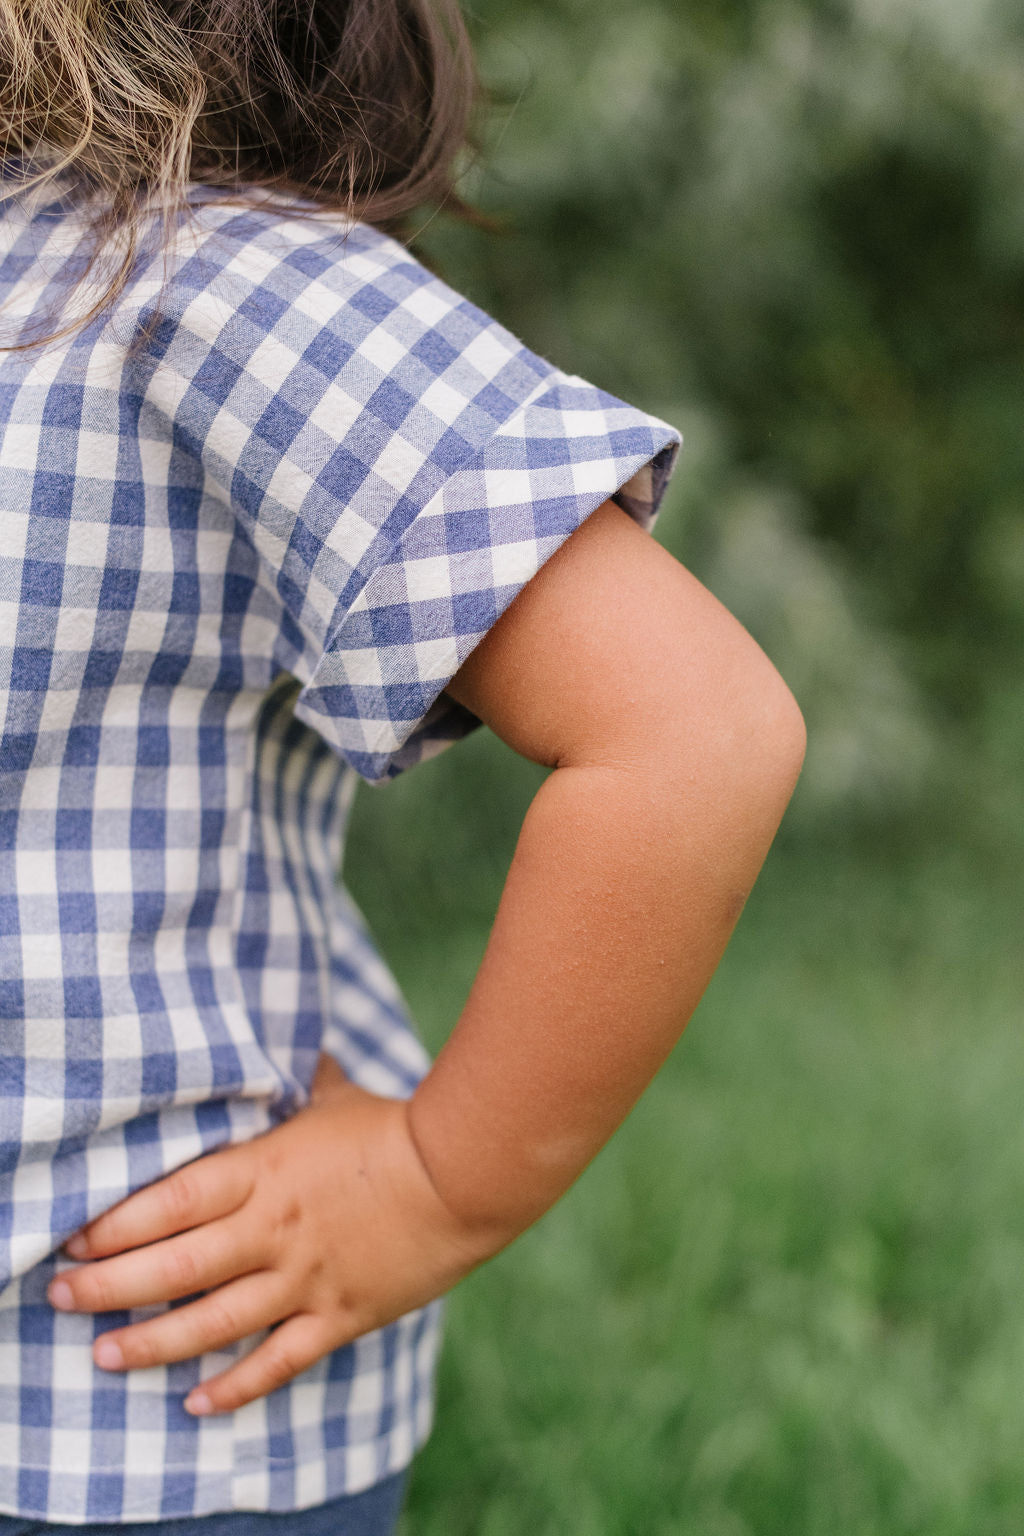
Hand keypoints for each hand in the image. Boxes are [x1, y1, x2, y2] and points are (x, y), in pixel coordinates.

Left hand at [47, 1055, 499, 1414]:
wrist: (466, 1174)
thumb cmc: (397, 1127)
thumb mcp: (338, 1096)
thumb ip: (305, 1080)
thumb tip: (296, 1051)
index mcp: (266, 1172)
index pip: (172, 1202)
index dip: (117, 1224)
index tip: (76, 1238)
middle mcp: (273, 1230)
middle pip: (175, 1266)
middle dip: (110, 1286)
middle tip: (62, 1296)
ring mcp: (305, 1279)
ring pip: (213, 1323)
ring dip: (152, 1344)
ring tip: (105, 1356)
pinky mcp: (339, 1315)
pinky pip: (278, 1361)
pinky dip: (236, 1387)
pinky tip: (197, 1402)